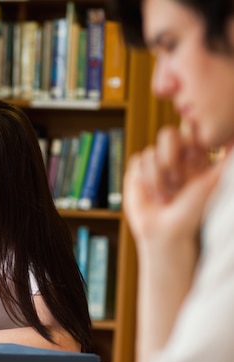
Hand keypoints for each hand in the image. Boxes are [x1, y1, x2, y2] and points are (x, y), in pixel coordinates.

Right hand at [123, 123, 223, 245]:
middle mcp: (174, 158)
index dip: (189, 141)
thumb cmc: (192, 211)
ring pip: (151, 152)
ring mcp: (154, 164)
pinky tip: (151, 194)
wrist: (165, 231)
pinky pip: (137, 161)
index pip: (190, 129)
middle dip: (171, 158)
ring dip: (158, 178)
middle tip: (178, 181)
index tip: (194, 159)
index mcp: (195, 156)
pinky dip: (144, 179)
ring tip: (165, 197)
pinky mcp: (137, 172)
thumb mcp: (214, 181)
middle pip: (167, 134)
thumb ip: (225, 160)